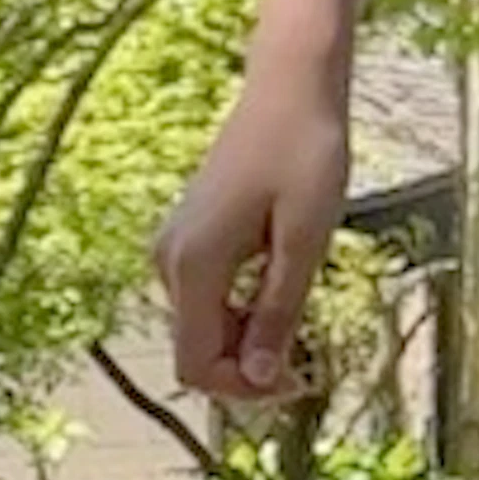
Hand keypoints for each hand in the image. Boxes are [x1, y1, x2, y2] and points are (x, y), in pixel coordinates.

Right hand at [151, 63, 352, 407]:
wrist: (288, 89)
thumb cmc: (305, 153)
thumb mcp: (306, 240)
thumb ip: (278, 311)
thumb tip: (257, 379)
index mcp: (194, 264)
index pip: (196, 365)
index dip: (243, 389)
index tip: (299, 379)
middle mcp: (170, 261)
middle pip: (195, 352)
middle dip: (246, 368)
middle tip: (308, 358)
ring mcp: (173, 248)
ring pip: (200, 329)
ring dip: (246, 341)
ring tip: (300, 317)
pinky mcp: (186, 238)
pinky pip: (205, 300)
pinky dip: (239, 314)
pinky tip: (279, 290)